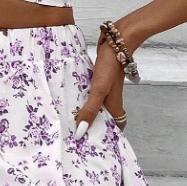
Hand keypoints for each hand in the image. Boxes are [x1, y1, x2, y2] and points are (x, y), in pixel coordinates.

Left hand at [73, 22, 141, 138]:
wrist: (117, 41)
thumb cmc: (110, 67)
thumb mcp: (98, 90)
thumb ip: (90, 110)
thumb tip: (80, 131)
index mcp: (114, 105)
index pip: (115, 127)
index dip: (107, 136)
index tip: (94, 144)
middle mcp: (111, 99)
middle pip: (104, 117)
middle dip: (92, 125)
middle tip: (75, 134)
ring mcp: (105, 89)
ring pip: (96, 105)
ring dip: (86, 111)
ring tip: (69, 120)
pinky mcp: (99, 79)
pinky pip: (90, 93)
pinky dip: (82, 98)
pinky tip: (71, 98)